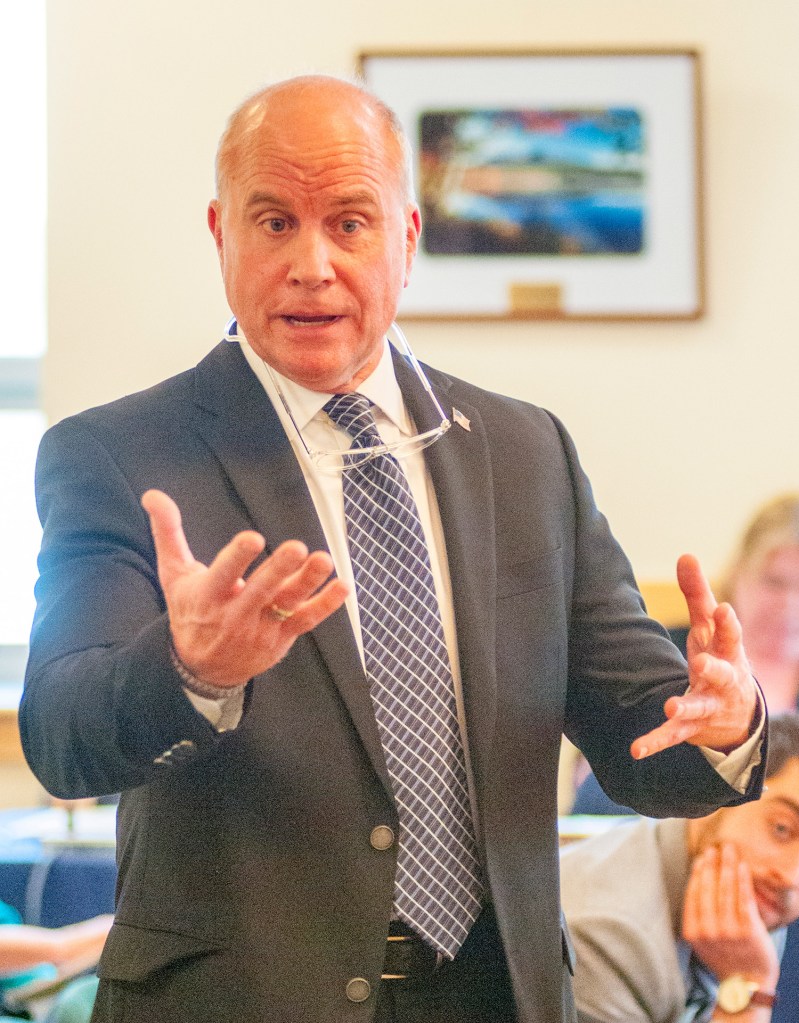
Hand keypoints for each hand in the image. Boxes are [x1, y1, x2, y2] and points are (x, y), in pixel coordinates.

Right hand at [142, 489, 348, 687]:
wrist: (200, 669)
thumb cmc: (190, 612)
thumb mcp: (174, 575)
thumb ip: (168, 533)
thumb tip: (154, 495)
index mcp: (208, 595)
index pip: (223, 574)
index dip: (238, 557)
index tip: (253, 538)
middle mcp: (235, 614)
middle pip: (260, 590)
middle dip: (279, 570)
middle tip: (297, 548)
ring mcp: (260, 628)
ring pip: (287, 605)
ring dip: (308, 583)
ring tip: (324, 560)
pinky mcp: (280, 638)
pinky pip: (306, 621)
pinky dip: (326, 605)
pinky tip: (342, 587)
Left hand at [631, 554, 757, 759]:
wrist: (737, 716)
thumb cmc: (720, 659)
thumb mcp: (710, 628)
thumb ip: (697, 594)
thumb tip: (686, 553)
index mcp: (728, 654)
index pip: (730, 636)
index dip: (726, 623)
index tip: (720, 607)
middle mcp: (722, 682)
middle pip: (721, 674)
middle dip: (713, 667)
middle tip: (701, 660)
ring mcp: (707, 707)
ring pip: (697, 707)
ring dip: (684, 707)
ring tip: (671, 707)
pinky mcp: (689, 729)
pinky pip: (671, 737)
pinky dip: (654, 742)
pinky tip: (636, 750)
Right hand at [682, 843, 778, 988]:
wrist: (746, 985)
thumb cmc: (724, 958)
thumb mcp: (701, 941)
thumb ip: (696, 916)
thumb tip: (697, 881)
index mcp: (693, 931)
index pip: (692, 894)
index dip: (697, 873)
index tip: (701, 858)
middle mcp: (708, 930)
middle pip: (708, 889)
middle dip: (711, 864)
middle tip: (714, 847)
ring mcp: (728, 931)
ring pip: (726, 890)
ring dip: (727, 866)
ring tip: (729, 850)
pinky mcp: (748, 931)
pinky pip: (744, 899)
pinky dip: (743, 880)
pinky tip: (742, 866)